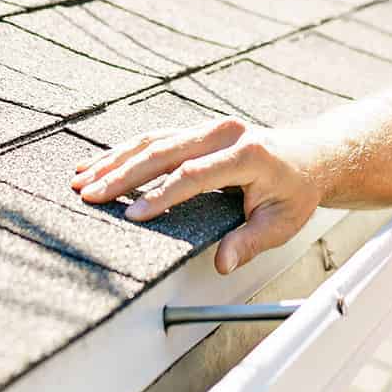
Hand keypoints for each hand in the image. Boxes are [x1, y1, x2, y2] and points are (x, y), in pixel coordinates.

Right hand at [70, 117, 321, 273]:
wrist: (309, 157)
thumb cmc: (295, 192)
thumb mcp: (282, 223)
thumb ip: (251, 242)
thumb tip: (224, 264)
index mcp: (250, 154)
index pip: (196, 175)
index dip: (162, 196)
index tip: (132, 217)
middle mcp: (227, 133)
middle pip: (166, 152)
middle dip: (124, 175)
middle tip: (89, 195)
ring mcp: (211, 127)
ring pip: (156, 141)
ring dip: (116, 160)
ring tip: (81, 180)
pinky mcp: (199, 130)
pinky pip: (158, 138)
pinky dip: (126, 152)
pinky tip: (98, 163)